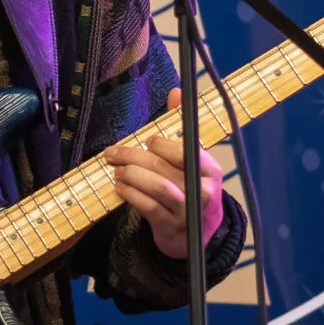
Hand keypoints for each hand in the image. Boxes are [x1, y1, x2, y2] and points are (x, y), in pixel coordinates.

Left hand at [104, 89, 223, 260]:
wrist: (199, 233)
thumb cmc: (191, 187)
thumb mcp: (193, 159)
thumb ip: (182, 125)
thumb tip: (176, 91)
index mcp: (210, 170)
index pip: (185, 151)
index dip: (162, 144)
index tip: (147, 140)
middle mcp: (202, 191)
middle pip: (163, 167)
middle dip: (132, 157)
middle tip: (112, 153)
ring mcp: (187, 211)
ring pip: (156, 187)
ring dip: (130, 175)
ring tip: (116, 169)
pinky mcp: (171, 227)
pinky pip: (147, 207)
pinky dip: (130, 195)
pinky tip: (119, 187)